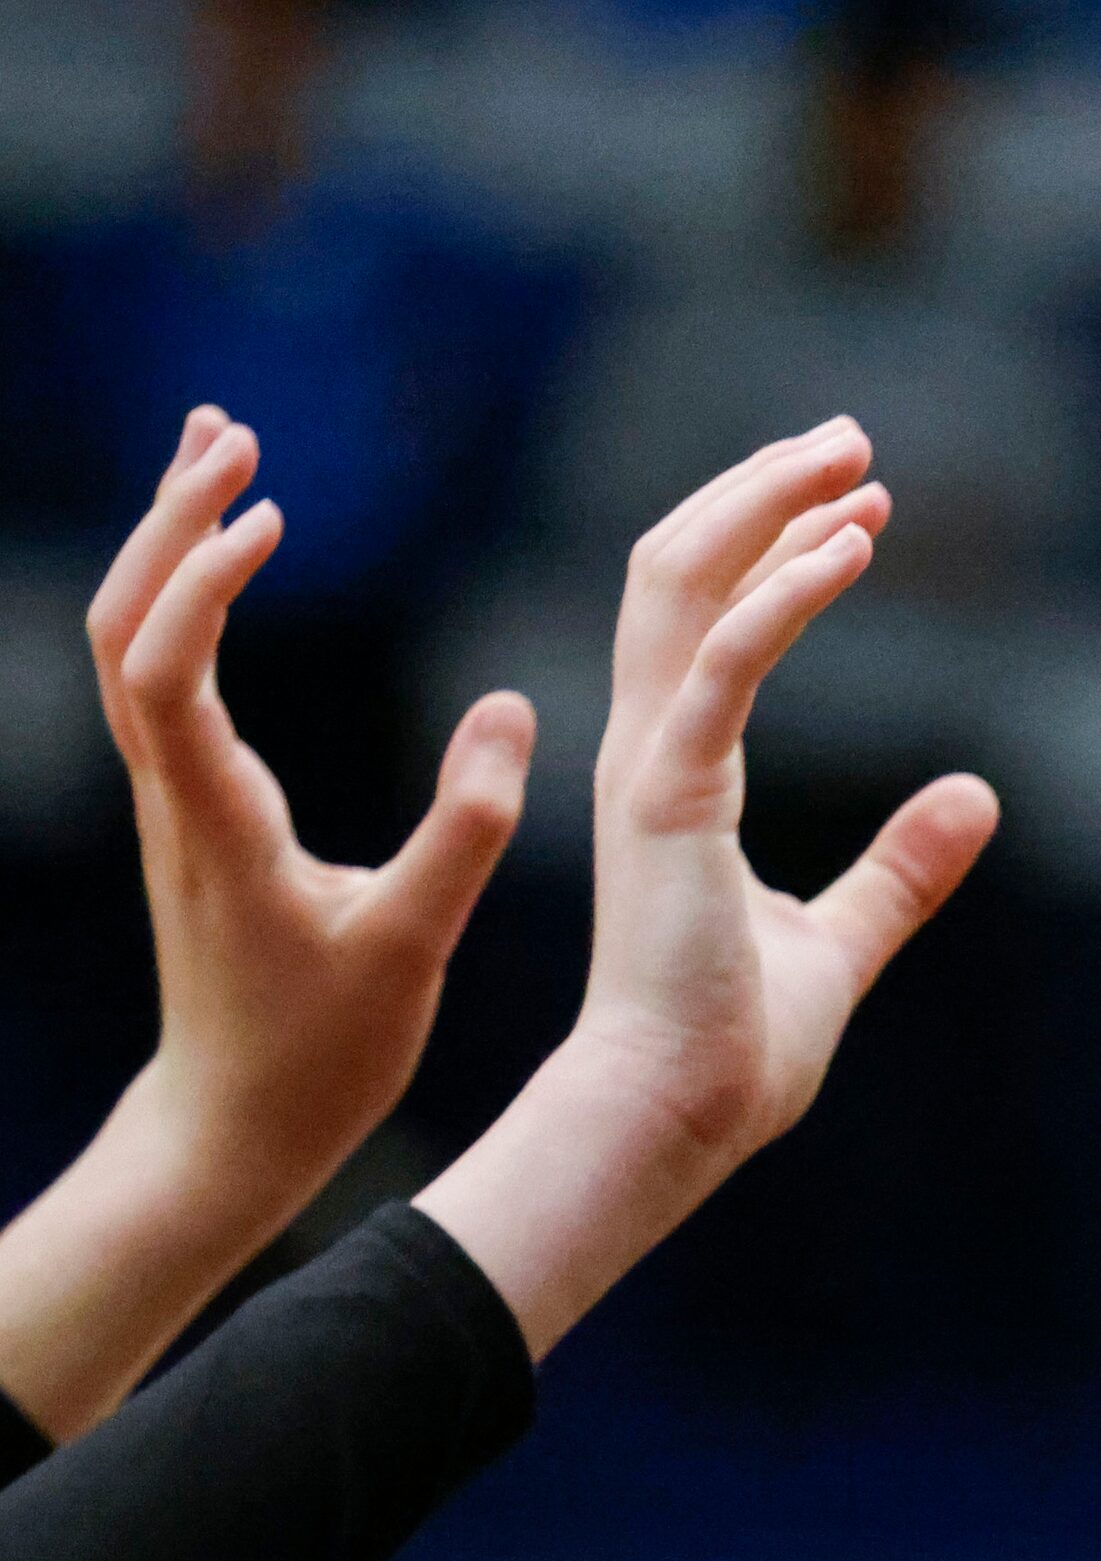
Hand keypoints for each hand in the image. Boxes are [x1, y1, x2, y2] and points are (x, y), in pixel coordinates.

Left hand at [0, 407, 535, 1438]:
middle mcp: (177, 796)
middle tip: (232, 432)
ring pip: (131, 641)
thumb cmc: (320, 1055)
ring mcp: (176, 801)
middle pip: (124, 626)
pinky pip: (164, 674)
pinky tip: (237, 557)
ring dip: (169, 543)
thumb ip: (469, 828)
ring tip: (225, 451)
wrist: (231, 1128)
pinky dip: (188, 596)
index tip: (272, 516)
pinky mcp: (194, 809)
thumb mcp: (411, 946)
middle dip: (169, 521)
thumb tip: (515, 709)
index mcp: (217, 822)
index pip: (165, 670)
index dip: (201, 581)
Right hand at [416, 418, 998, 1352]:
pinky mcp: (669, 799)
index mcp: (676, 772)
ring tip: (852, 458)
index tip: (861, 510)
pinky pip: (726, 663)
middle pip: (678, 569)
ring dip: (766, 506)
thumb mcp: (845, 936)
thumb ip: (902, 866)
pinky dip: (785, 592)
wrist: (677, 1118)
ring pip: (681, 583)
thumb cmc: (737, 1047)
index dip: (773, 546)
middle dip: (759, 490)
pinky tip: (851, 545)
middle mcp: (647, 749)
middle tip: (850, 438)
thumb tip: (976, 794)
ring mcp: (647, 766)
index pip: (704, 616)